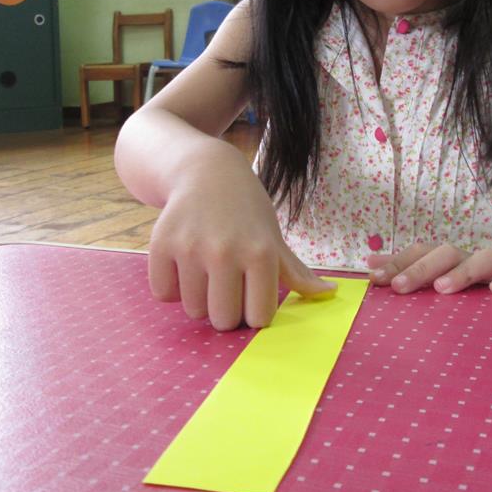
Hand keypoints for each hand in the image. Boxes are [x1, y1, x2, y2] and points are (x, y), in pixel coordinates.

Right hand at [147, 145, 334, 329]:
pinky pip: (164, 295)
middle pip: (223, 320)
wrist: (206, 171)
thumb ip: (296, 272)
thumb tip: (330, 293)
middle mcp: (226, 251)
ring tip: (205, 269)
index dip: (254, 311)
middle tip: (226, 284)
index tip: (251, 294)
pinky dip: (171, 287)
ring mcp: (190, 248)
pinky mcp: (161, 245)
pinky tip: (183, 263)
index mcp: (260, 253)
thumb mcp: (273, 236)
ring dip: (199, 298)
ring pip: (193, 310)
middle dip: (226, 310)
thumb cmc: (247, 210)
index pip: (258, 318)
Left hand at [367, 242, 491, 294]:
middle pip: (447, 252)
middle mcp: (471, 259)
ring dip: (461, 271)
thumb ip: (408, 271)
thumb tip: (370, 266)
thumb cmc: (478, 284)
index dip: (398, 263)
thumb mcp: (442, 279)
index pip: (421, 252)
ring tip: (443, 289)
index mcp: (450, 260)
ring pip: (483, 257)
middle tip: (399, 287)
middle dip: (421, 268)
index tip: (375, 280)